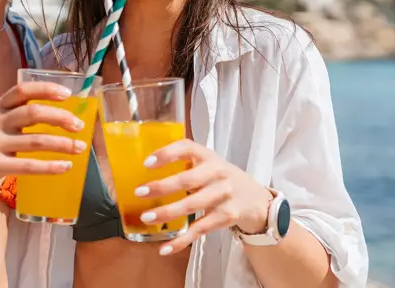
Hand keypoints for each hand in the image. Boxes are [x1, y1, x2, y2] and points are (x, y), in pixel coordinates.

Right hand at [0, 81, 86, 189]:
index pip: (22, 91)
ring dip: (62, 144)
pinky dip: (50, 166)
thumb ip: (17, 113)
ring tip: (79, 147)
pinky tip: (65, 166)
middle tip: (78, 125)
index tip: (67, 94)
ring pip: (35, 141)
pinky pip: (28, 167)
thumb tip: (58, 112)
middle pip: (32, 114)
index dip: (46, 90)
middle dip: (60, 117)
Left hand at [135, 139, 272, 255]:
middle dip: (162, 187)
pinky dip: (181, 240)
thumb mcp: (206, 163)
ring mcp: (223, 196)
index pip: (187, 148)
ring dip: (168, 213)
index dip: (166, 154)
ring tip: (146, 217)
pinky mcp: (225, 217)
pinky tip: (164, 248)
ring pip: (192, 206)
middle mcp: (217, 173)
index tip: (146, 163)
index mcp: (208, 156)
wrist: (255, 198)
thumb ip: (183, 162)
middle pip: (188, 180)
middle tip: (139, 192)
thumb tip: (141, 169)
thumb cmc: (219, 178)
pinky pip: (199, 230)